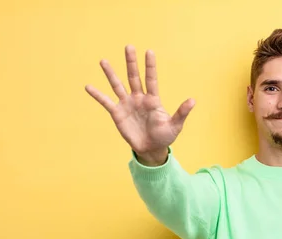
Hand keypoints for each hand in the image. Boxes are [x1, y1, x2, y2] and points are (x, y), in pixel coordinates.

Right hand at [85, 45, 194, 162]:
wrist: (151, 149)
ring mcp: (127, 104)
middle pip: (134, 77)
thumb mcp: (175, 125)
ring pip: (118, 85)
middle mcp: (139, 98)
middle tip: (128, 46)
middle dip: (131, 62)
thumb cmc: (165, 136)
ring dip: (111, 73)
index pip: (151, 79)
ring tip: (103, 61)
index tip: (149, 51)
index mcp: (153, 100)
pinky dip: (97, 95)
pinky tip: (88, 87)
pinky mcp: (117, 113)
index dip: (150, 66)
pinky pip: (106, 102)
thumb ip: (181, 112)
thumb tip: (193, 100)